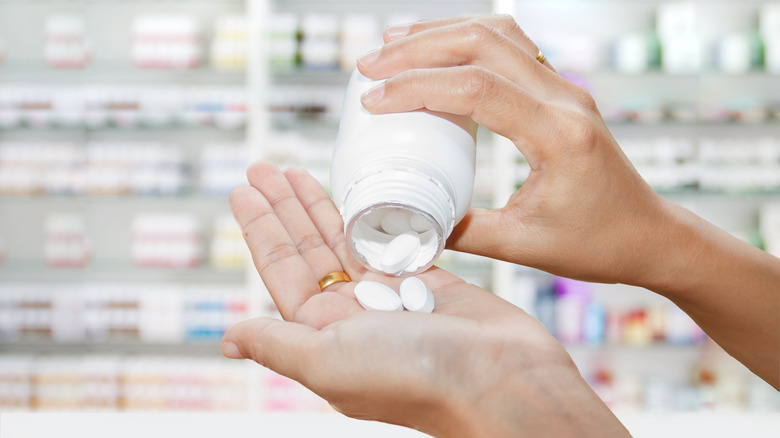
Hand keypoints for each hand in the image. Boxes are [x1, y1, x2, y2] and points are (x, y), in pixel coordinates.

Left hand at [223, 161, 628, 436]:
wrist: (501, 380)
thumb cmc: (415, 378)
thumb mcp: (329, 363)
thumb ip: (278, 343)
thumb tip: (228, 337)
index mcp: (323, 335)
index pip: (282, 270)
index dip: (261, 228)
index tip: (244, 190)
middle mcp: (352, 316)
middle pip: (308, 249)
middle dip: (284, 208)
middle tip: (263, 167)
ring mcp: (390, 297)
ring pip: (345, 241)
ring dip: (318, 207)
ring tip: (294, 171)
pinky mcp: (428, 283)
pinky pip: (390, 242)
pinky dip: (371, 217)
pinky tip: (355, 194)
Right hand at [358, 15, 778, 387]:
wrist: (649, 234)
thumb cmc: (598, 245)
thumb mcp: (525, 248)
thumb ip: (464, 232)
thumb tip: (410, 222)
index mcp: (560, 135)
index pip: (479, 90)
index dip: (418, 87)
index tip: (373, 100)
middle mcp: (565, 99)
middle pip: (485, 43)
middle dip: (419, 47)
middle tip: (370, 65)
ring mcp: (565, 89)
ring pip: (498, 34)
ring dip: (441, 33)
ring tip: (392, 43)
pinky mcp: (560, 91)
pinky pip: (511, 46)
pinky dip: (468, 40)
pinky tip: (438, 49)